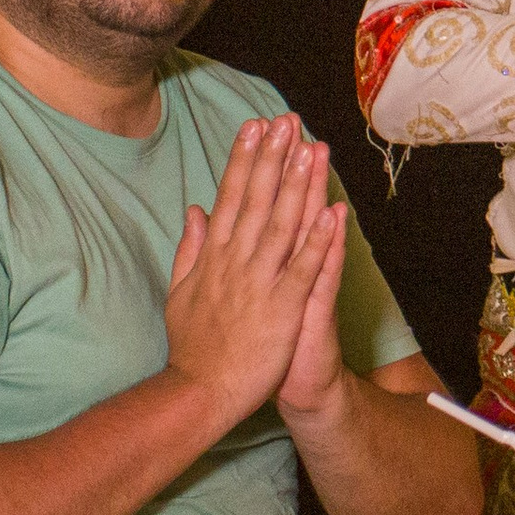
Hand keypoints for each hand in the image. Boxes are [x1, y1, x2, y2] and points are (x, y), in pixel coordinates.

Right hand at [163, 118, 340, 432]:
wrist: (201, 394)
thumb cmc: (195, 346)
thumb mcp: (181, 292)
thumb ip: (189, 249)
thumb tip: (194, 210)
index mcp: (214, 257)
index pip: (230, 198)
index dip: (244, 160)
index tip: (255, 127)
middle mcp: (236, 263)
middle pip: (256, 201)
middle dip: (272, 159)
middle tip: (286, 121)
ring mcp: (260, 284)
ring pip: (282, 225)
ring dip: (297, 186)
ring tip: (310, 149)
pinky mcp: (283, 307)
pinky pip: (304, 269)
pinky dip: (319, 240)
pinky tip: (334, 212)